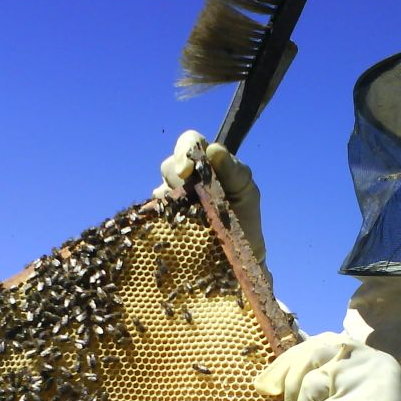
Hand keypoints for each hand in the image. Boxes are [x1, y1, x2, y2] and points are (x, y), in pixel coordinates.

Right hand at [153, 130, 266, 264]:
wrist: (237, 259)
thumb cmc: (244, 221)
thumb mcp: (246, 192)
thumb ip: (233, 169)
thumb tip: (213, 150)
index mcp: (206, 165)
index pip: (189, 142)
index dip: (184, 150)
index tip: (187, 170)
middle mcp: (186, 179)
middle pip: (169, 165)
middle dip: (176, 177)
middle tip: (191, 195)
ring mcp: (173, 200)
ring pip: (159, 189)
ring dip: (171, 200)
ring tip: (191, 217)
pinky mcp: (164, 221)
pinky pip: (154, 213)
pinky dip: (164, 217)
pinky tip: (179, 228)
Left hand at [255, 332, 400, 400]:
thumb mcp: (349, 391)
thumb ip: (320, 378)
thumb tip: (268, 383)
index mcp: (354, 348)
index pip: (310, 347)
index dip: (284, 368)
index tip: (266, 387)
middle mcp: (360, 355)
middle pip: (305, 371)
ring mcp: (363, 378)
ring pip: (311, 394)